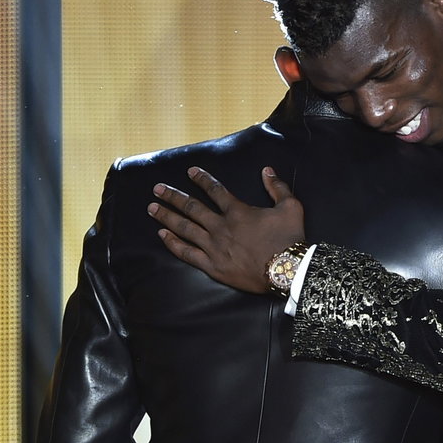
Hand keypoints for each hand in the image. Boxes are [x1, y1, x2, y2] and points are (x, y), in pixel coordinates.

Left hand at [148, 166, 304, 293]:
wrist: (287, 271)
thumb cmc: (290, 239)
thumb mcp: (291, 207)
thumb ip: (277, 187)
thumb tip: (267, 171)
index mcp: (238, 211)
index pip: (214, 190)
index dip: (201, 179)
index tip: (189, 172)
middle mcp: (221, 227)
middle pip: (191, 208)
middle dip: (172, 196)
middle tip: (157, 189)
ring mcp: (214, 247)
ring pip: (184, 228)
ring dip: (167, 216)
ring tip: (152, 208)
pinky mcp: (213, 266)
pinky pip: (187, 253)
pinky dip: (173, 243)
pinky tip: (163, 235)